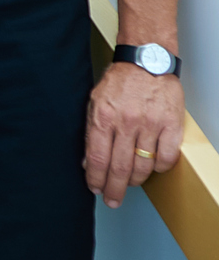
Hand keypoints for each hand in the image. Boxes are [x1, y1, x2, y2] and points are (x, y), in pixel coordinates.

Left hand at [85, 62, 184, 206]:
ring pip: (143, 166)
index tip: (95, 188)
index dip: (95, 178)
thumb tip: (87, 161)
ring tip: (129, 184)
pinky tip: (151, 167)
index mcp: (104, 116)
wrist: (147, 59)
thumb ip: (91, 130)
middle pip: (120, 168)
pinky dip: (158, 168)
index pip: (97, 158)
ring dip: (135, 181)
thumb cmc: (121, 80)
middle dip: (114, 189)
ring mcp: (151, 124)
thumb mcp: (95, 101)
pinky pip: (166, 158)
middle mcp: (127, 122)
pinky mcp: (171, 124)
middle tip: (112, 200)